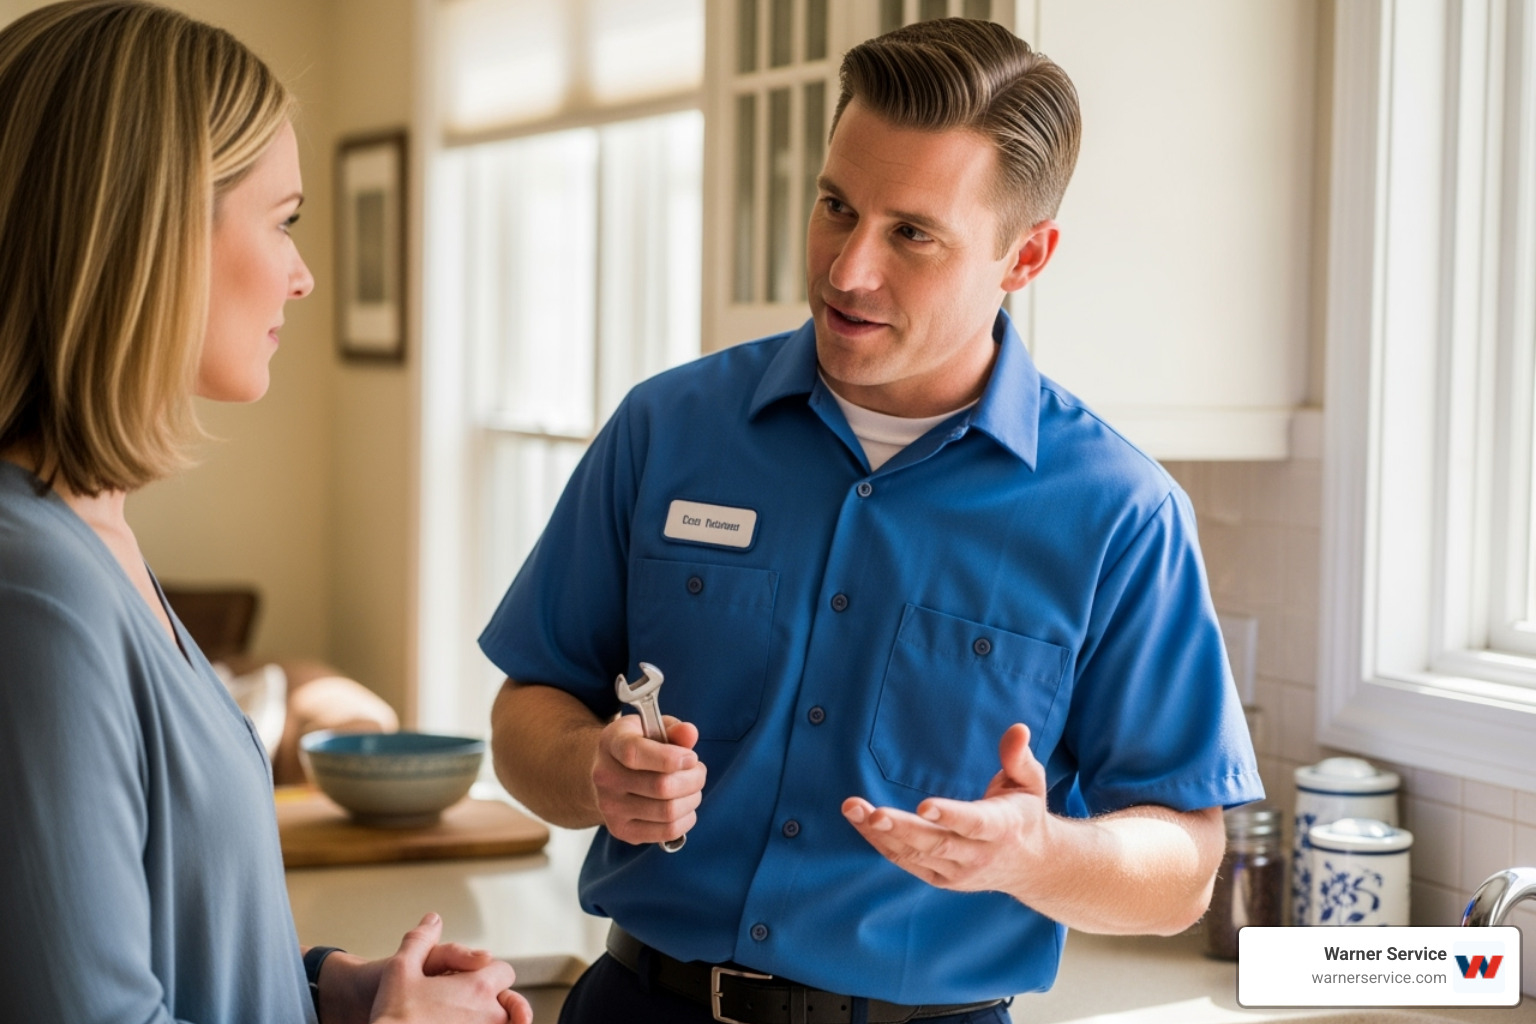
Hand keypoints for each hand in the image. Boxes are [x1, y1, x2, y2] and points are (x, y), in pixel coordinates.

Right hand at [364, 912, 530, 1023]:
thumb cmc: (394, 1015)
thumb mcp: (400, 968)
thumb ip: (420, 940)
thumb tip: (434, 919)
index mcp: (478, 988)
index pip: (504, 972)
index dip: (488, 971)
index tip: (473, 978)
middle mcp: (489, 1015)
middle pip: (507, 1003)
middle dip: (495, 999)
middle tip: (475, 1001)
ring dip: (493, 1020)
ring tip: (476, 1018)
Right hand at [590, 712, 705, 845]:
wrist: (610, 774)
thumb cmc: (640, 747)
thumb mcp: (653, 727)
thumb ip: (674, 729)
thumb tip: (689, 733)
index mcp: (611, 743)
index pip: (634, 753)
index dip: (670, 758)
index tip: (691, 758)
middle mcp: (605, 777)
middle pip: (661, 787)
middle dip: (693, 779)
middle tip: (698, 771)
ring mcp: (610, 807)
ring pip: (668, 811)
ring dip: (692, 799)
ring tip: (693, 788)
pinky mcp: (621, 830)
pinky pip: (667, 831)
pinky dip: (686, 819)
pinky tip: (684, 806)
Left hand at [842, 723, 1047, 894]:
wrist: (1033, 866)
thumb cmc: (1024, 814)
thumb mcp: (1030, 783)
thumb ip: (1019, 757)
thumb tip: (1017, 728)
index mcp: (1002, 828)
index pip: (974, 823)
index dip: (949, 815)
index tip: (923, 805)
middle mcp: (979, 855)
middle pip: (936, 843)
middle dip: (902, 828)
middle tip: (873, 813)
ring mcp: (958, 871)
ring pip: (916, 855)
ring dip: (881, 834)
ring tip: (853, 810)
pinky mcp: (942, 879)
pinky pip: (908, 862)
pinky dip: (883, 844)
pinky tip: (861, 823)